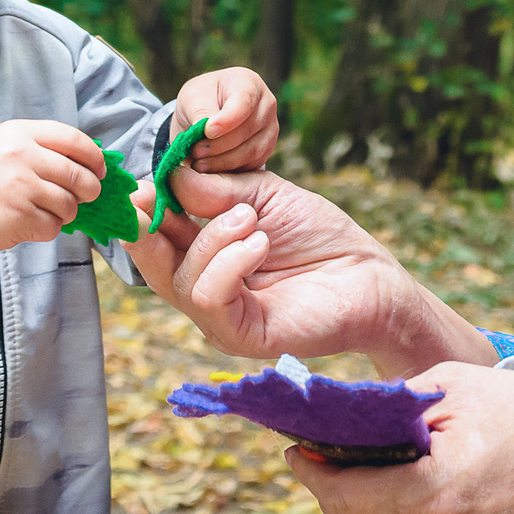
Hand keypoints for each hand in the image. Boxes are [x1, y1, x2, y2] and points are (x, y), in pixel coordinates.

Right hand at [0, 118, 106, 268]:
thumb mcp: (8, 146)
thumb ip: (45, 147)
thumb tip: (95, 161)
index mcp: (20, 133)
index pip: (74, 139)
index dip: (94, 156)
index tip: (100, 169)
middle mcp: (20, 156)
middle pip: (79, 174)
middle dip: (90, 189)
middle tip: (85, 195)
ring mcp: (19, 187)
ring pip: (70, 203)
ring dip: (67, 212)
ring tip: (49, 210)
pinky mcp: (19, 216)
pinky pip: (54, 225)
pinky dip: (50, 228)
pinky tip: (32, 222)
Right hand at [121, 170, 497, 377]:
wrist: (370, 275)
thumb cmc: (320, 236)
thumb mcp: (264, 197)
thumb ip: (217, 189)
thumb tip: (171, 177)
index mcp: (206, 254)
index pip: (156, 237)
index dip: (143, 211)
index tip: (143, 185)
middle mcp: (206, 288)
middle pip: (152, 265)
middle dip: (147, 229)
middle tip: (150, 198)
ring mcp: (221, 316)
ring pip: (180, 280)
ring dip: (211, 239)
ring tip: (251, 220)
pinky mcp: (241, 336)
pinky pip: (209, 299)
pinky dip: (228, 264)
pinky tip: (258, 243)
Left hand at [174, 67, 279, 170]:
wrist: (207, 111)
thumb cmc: (201, 98)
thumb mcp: (193, 97)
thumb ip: (200, 112)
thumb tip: (206, 133)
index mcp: (249, 84)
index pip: (244, 102)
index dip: (227, 119)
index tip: (207, 132)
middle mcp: (266, 105)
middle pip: (248, 129)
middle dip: (219, 145)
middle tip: (195, 151)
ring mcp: (270, 128)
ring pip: (251, 150)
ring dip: (223, 161)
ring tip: (198, 164)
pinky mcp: (266, 149)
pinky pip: (251, 164)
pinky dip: (229, 170)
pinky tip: (209, 169)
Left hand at [285, 362, 513, 513]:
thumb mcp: (460, 387)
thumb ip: (396, 403)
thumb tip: (346, 415)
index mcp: (434, 495)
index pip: (343, 496)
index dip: (311, 473)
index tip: (296, 450)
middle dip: (328, 494)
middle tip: (320, 459)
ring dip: (360, 511)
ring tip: (359, 472)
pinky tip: (403, 492)